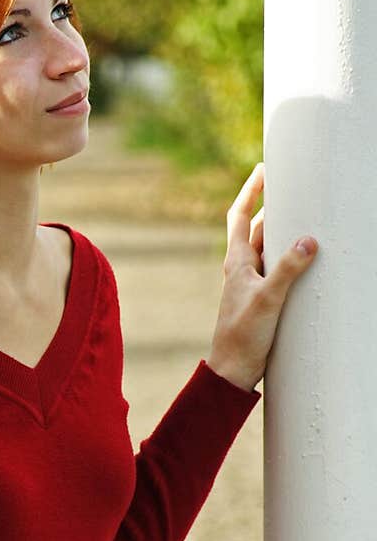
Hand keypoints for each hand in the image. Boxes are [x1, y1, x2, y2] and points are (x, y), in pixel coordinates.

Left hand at [207, 161, 318, 390]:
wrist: (231, 371)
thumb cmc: (243, 336)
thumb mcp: (268, 299)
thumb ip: (288, 269)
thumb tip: (308, 239)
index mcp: (236, 262)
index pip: (240, 216)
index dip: (251, 191)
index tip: (263, 169)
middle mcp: (240, 269)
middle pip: (256, 228)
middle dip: (272, 207)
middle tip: (292, 187)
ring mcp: (249, 284)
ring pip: (266, 248)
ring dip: (281, 232)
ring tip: (302, 216)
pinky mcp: (259, 299)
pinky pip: (274, 268)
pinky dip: (286, 257)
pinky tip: (302, 259)